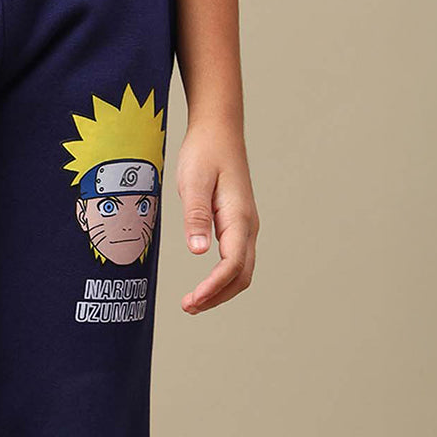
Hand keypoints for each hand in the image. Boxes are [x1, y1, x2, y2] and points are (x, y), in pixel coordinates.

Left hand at [175, 120, 259, 313]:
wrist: (218, 130)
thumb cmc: (204, 152)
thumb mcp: (193, 182)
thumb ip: (196, 216)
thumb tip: (198, 252)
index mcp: (239, 217)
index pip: (232, 264)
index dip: (213, 287)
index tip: (192, 300)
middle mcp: (248, 225)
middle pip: (241, 275)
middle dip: (217, 296)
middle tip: (187, 307)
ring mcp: (245, 226)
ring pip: (241, 271)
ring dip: (220, 291)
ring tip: (192, 302)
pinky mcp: (237, 224)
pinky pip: (236, 261)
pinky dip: (222, 280)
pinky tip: (203, 285)